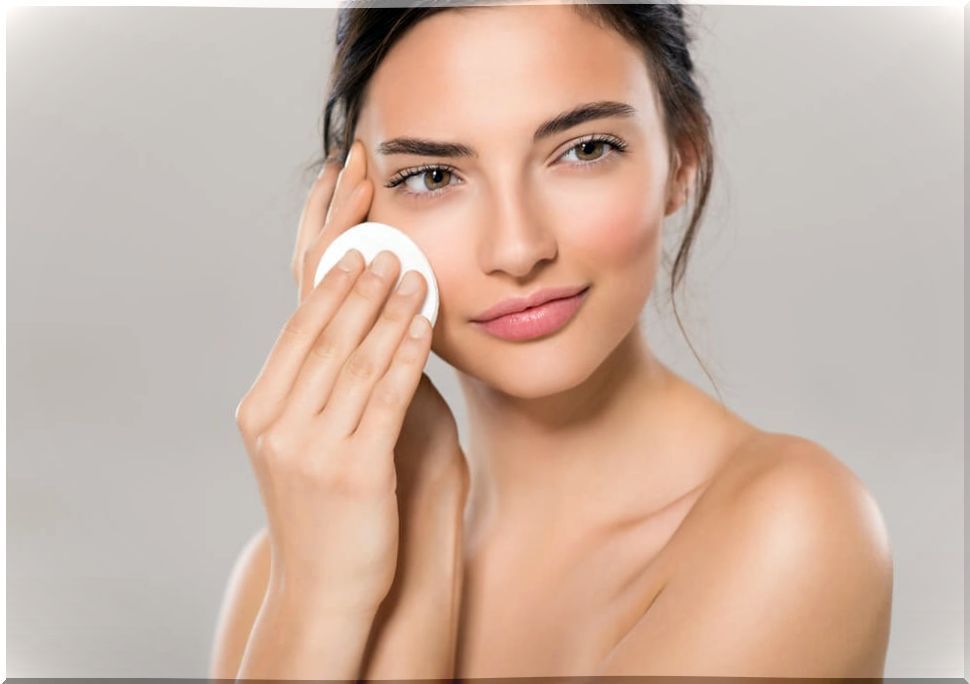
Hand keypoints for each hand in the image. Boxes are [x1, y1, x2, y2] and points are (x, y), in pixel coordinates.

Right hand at [289, 142, 468, 677]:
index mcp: (263, 406)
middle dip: (349, 257)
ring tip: (406, 253)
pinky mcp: (350, 470)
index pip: (296, 316)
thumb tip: (364, 320)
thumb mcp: (321, 438)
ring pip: (351, 352)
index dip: (318, 255)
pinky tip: (424, 315)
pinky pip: (383, 394)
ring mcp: (308, 446)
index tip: (336, 205)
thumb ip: (334, 384)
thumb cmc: (336, 509)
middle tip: (371, 203)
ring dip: (381, 297)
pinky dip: (404, 349)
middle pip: (319, 322)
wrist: (328, 590)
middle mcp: (275, 419)